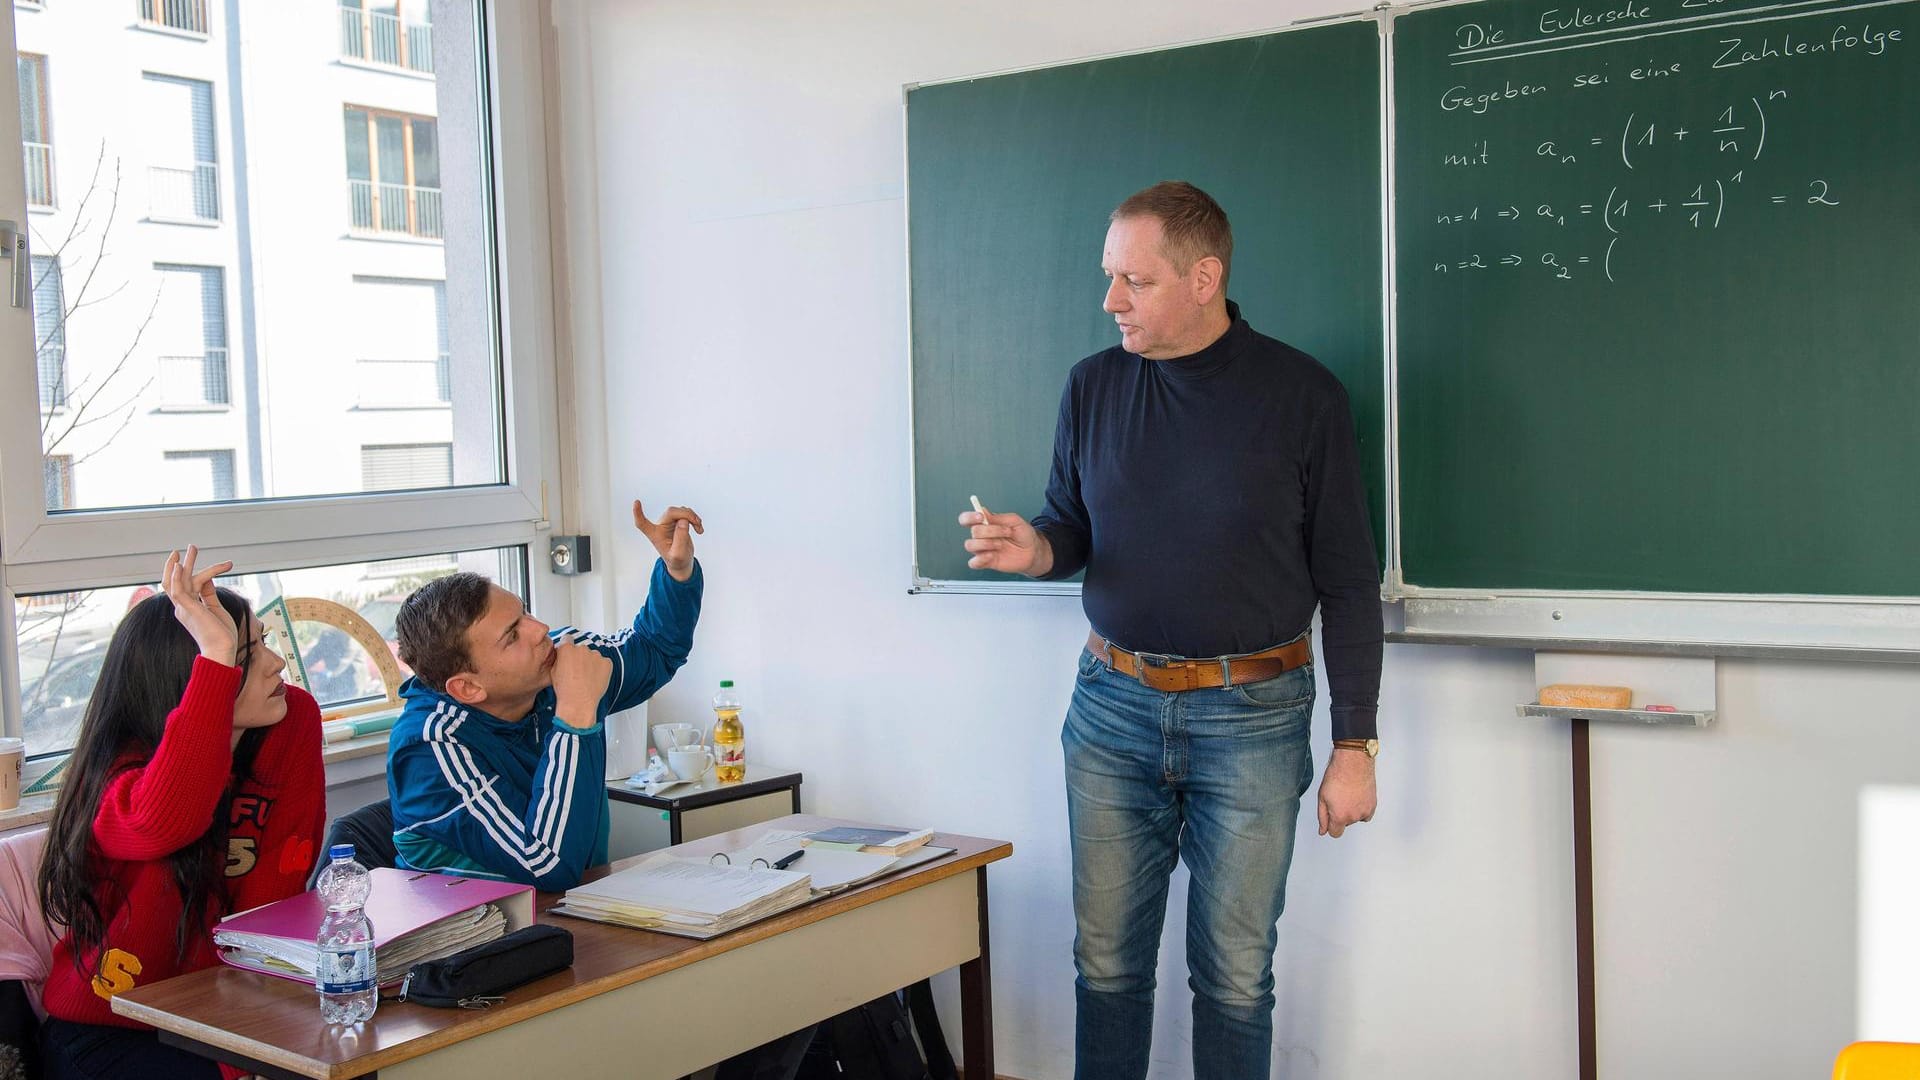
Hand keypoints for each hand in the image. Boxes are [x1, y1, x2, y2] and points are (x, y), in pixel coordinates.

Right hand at [162, 546, 238, 665]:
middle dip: (184, 562)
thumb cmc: (221, 635)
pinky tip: (181, 564)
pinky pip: (177, 590)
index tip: (204, 561)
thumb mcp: (216, 609)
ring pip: (176, 581)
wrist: (223, 650)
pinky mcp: (188, 609)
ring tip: (190, 548)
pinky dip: (176, 576)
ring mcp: (183, 608)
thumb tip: (208, 580)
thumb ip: (209, 594)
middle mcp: (182, 607)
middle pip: (177, 580)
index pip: (186, 586)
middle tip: (192, 547)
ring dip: (183, 563)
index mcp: (188, 608)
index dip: (192, 572)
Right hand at [549, 633, 612, 728]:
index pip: (567, 639)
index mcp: (567, 649)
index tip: (570, 654)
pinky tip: (595, 679)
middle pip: (581, 649)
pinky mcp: (607, 662)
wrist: (578, 702)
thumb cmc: (565, 690)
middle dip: (580, 658)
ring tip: (587, 678)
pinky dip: (601, 669)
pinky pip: (604, 663)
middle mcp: (582, 649)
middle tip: (578, 672)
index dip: (568, 647)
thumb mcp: (553, 671)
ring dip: (591, 663)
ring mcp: (596, 655)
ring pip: (593, 656)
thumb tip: (562, 656)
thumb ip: (559, 659)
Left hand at [633, 500, 702, 581]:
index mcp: (655, 535)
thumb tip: (683, 521)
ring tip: (699, 528)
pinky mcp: (678, 521)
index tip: (636, 502)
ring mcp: (669, 522)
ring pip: (680, 510)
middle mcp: (660, 526)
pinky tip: (699, 528)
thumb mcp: (679, 554)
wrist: (682, 562)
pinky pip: (686, 513)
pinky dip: (694, 519)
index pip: (642, 523)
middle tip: (697, 523)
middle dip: (686, 515)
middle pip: (671, 512)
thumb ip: (680, 539)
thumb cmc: (677, 560)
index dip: (638, 513)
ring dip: (692, 516)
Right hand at [958, 505, 1052, 576]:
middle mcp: (981, 536)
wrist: (1033, 552)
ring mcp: (983, 549)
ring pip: (970, 545)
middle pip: (973, 531)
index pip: (966, 519)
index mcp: (985, 524)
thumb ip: (998, 517)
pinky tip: (992, 555)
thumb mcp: (1015, 520)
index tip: (981, 517)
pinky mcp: (986, 562)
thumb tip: (982, 511)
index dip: (969, 517)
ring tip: (1001, 545)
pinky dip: (980, 559)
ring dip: (987, 543)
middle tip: (1007, 532)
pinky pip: (973, 563)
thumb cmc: (1023, 535)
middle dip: (991, 531)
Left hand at [1316, 749, 1376, 837]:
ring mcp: (1365, 811)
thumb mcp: (1322, 798)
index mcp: (1339, 816)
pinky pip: (1366, 814)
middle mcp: (1354, 817)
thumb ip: (1322, 817)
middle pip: (1345, 824)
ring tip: (1347, 794)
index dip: (1331, 826)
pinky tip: (1356, 797)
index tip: (1330, 818)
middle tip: (1338, 798)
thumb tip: (1323, 831)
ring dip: (1352, 811)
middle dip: (1340, 815)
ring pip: (1356, 818)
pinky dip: (1361, 808)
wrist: (1353, 763)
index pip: (1335, 833)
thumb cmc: (1337, 776)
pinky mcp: (1373, 805)